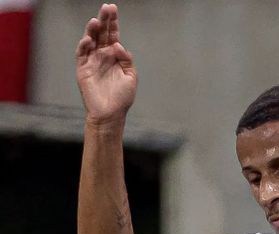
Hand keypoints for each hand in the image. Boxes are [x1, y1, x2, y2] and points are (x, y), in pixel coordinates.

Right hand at [76, 4, 136, 123]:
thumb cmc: (122, 98)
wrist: (111, 114)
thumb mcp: (131, 77)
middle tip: (106, 7)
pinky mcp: (83, 69)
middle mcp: (102, 55)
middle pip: (101, 34)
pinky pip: (82, 55)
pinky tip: (88, 39)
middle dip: (104, 20)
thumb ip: (127, 60)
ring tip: (96, 21)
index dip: (113, 23)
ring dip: (92, 30)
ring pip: (90, 41)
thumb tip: (118, 45)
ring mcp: (92, 61)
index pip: (112, 35)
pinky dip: (84, 46)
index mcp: (114, 56)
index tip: (113, 9)